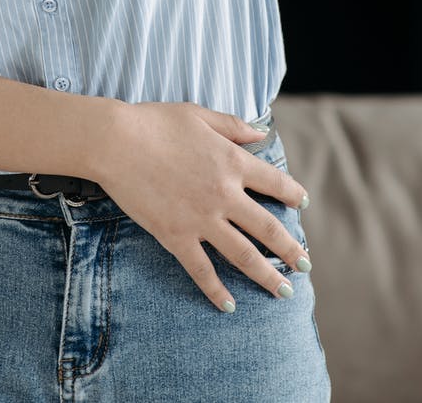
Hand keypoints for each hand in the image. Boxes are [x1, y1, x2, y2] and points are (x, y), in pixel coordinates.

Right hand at [87, 101, 310, 311]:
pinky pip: (202, 269)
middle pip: (268, 228)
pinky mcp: (176, 236)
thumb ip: (233, 126)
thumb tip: (261, 133)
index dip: (293, 194)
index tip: (303, 204)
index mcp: (233, 162)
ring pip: (244, 255)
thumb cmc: (154, 122)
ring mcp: (201, 219)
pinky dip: (217, 290)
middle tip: (306, 264)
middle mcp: (224, 194)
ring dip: (267, 276)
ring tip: (284, 292)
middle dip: (291, 249)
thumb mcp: (199, 115)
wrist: (115, 142)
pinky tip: (229, 305)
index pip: (275, 183)